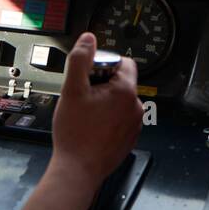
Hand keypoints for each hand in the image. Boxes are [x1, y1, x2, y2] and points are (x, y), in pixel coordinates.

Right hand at [48, 33, 142, 193]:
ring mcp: (134, 124)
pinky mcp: (129, 138)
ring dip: (104, 102)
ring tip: (85, 115)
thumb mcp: (72, 90)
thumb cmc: (75, 133)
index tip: (88, 77)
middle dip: (101, 84)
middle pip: (120, 82)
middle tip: (82, 97)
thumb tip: (89, 39)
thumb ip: (81, 60)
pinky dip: (107, 119)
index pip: (124, 62)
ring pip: (119, 102)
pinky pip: (119, 119)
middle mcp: (135, 107)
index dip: (104, 64)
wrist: (78, 171)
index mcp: (126, 91)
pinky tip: (91, 128)